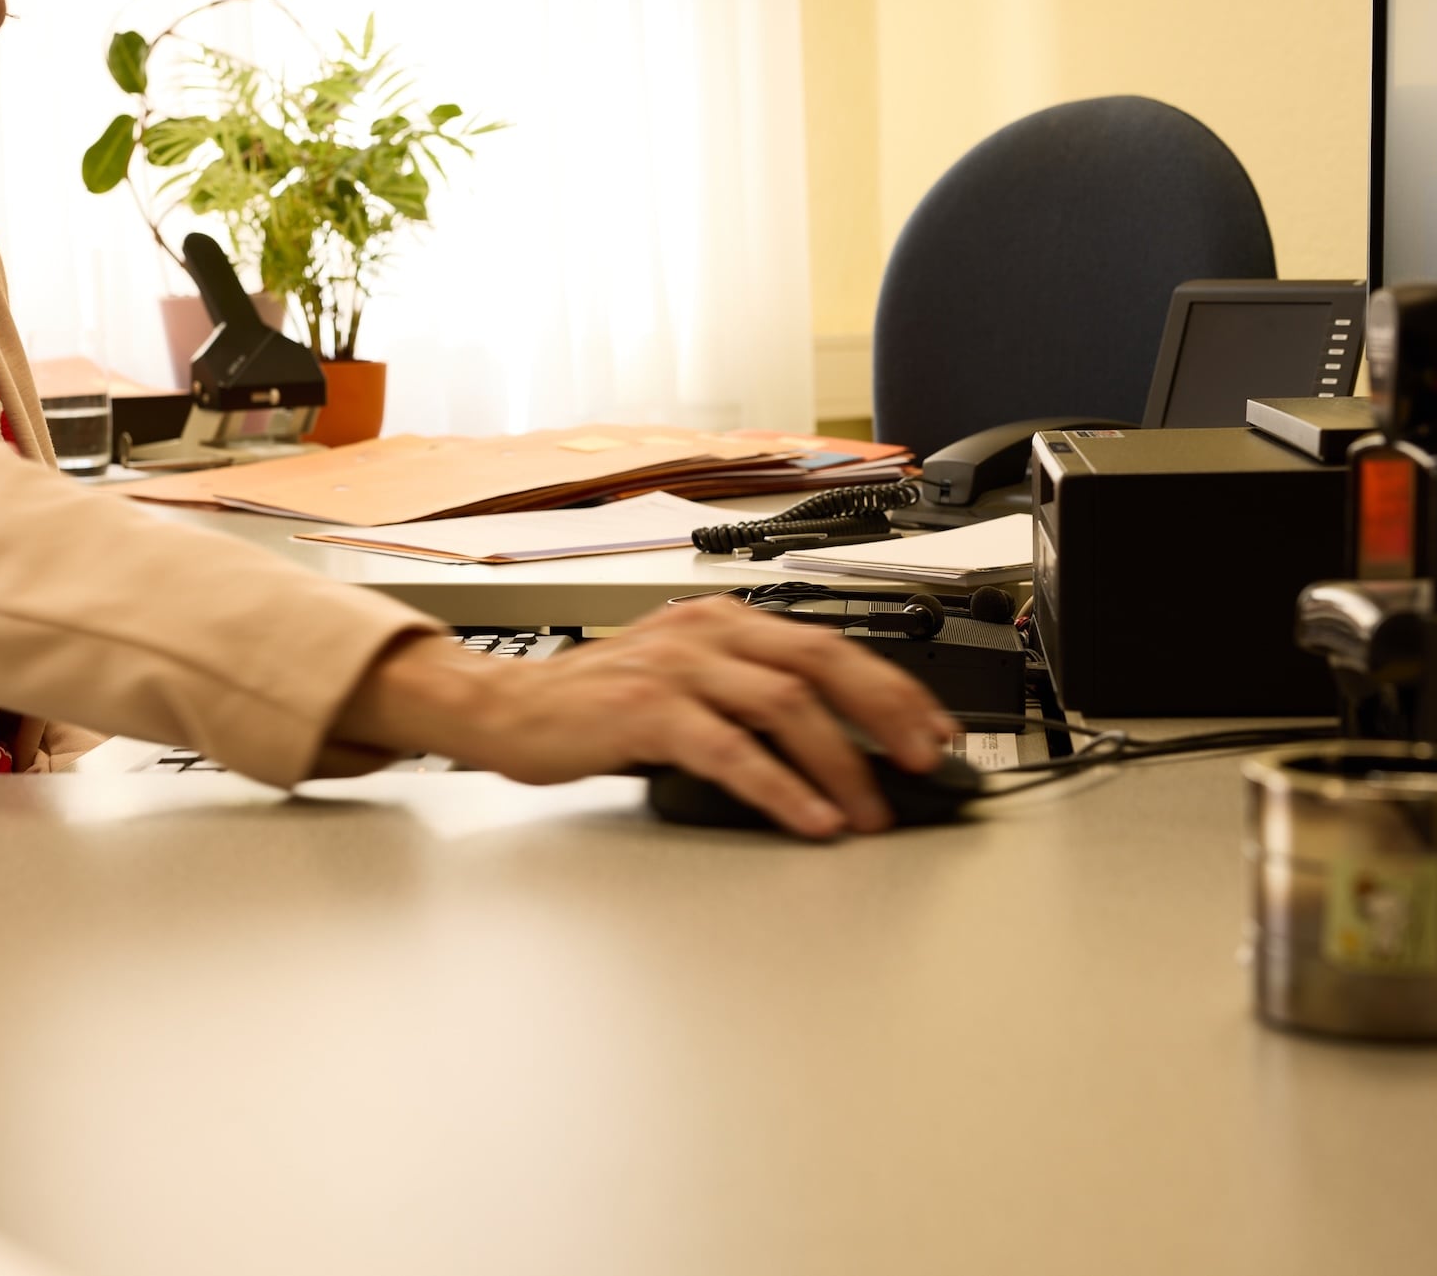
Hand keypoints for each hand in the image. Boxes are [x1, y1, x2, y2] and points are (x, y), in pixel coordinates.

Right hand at [329, 599, 960, 837]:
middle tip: (925, 762)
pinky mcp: (646, 712)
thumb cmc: (589, 705)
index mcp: (722, 619)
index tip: (934, 730)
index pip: (830, 643)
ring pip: (786, 705)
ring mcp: (676, 667)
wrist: (502, 708)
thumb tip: (829, 746)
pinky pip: (731, 749)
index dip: (893, 688)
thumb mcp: (680, 681)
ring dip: (841, 763)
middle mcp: (706, 631)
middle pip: (824, 660)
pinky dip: (780, 787)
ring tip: (869, 811)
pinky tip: (808, 817)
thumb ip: (744, 697)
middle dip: (888, 714)